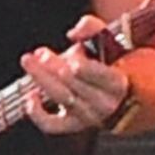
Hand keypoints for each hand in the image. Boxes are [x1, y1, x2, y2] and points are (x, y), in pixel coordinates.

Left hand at [26, 16, 134, 136]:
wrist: (125, 94)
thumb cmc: (117, 62)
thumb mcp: (112, 41)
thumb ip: (94, 29)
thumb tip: (73, 33)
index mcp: (120, 83)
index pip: (104, 78)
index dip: (87, 69)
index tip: (73, 54)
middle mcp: (106, 103)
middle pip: (77, 86)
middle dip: (56, 68)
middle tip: (41, 53)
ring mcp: (89, 116)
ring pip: (63, 99)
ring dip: (43, 79)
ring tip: (29, 60)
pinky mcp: (74, 125)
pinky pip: (52, 125)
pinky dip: (37, 113)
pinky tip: (30, 95)